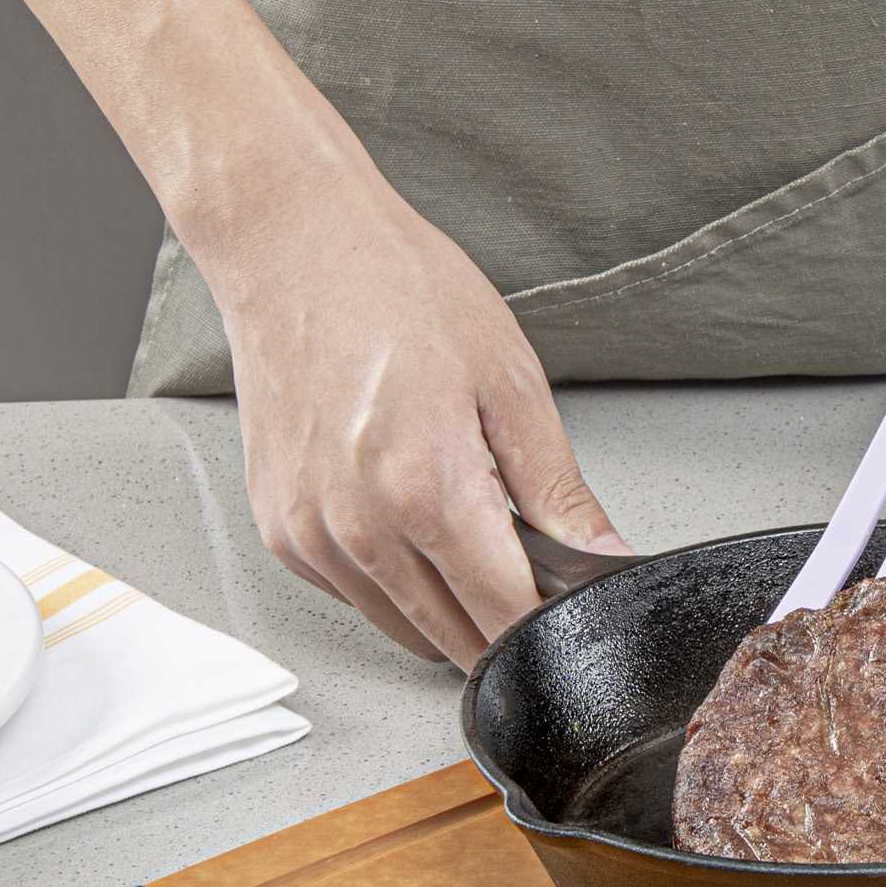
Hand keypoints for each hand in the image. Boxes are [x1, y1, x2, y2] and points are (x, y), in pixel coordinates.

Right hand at [204, 158, 629, 670]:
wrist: (293, 246)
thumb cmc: (397, 291)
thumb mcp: (510, 381)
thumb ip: (559, 489)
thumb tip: (603, 557)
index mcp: (428, 489)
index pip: (507, 619)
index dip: (554, 624)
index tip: (575, 605)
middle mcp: (360, 528)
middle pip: (457, 639)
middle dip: (507, 618)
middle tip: (531, 559)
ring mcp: (311, 536)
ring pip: (405, 629)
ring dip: (451, 605)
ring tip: (468, 523)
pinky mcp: (282, 533)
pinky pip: (356, 595)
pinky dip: (396, 580)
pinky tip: (411, 515)